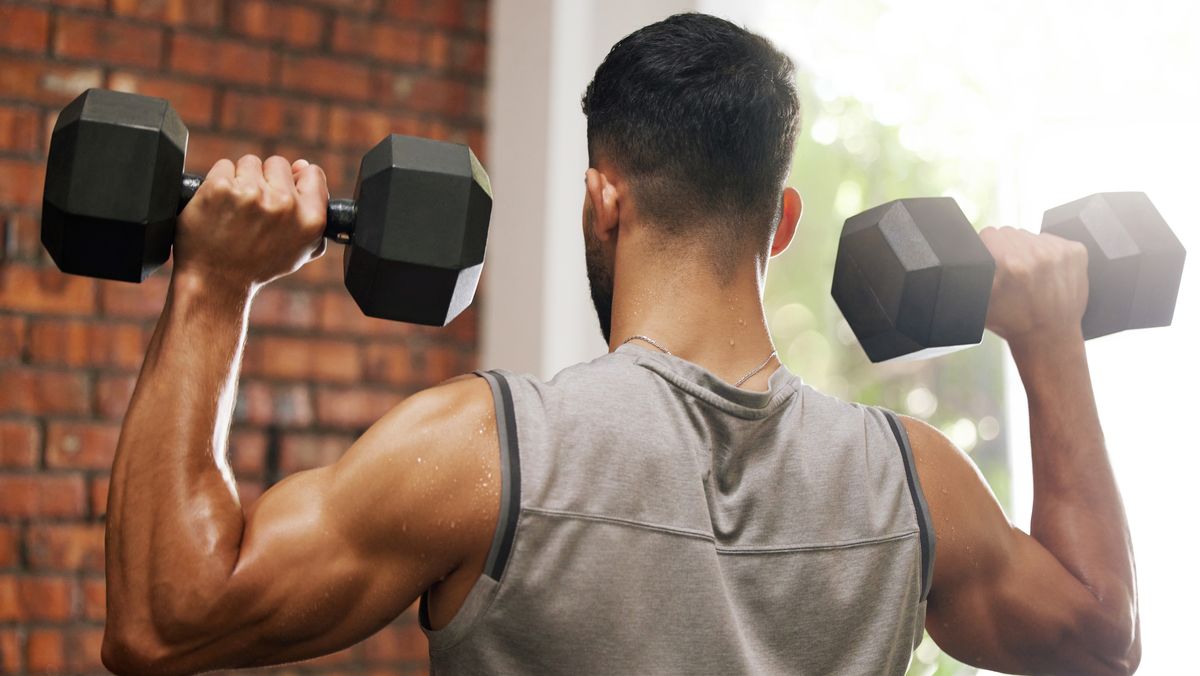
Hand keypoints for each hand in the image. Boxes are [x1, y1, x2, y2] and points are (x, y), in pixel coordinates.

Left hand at [174, 155, 328, 292]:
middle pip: (278, 164)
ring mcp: (251, 194)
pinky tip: (219, 206)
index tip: (282, 192)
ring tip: (235, 210)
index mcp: (310, 219)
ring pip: (249, 163)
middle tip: (254, 209)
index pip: (312, 174)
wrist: (217, 280)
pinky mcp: (220, 187)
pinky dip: (218, 183)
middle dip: (265, 180)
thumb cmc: (258, 265)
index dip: (296, 179)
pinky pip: (223, 166)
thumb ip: (312, 210)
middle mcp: (284, 205)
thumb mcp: (300, 248)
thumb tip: (304, 167)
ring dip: (241, 180)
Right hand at [980, 226, 1089, 345]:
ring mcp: (1059, 251)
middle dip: (1006, 249)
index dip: (987, 249)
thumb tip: (961, 252)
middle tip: (1012, 274)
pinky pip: (1052, 239)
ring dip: (1027, 250)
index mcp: (1010, 263)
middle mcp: (1036, 254)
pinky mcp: (1076, 251)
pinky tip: (1046, 273)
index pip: (989, 234)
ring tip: (1030, 275)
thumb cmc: (1013, 322)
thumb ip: (969, 274)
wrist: (1049, 337)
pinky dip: (1047, 252)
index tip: (992, 263)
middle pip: (1009, 232)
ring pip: (1030, 235)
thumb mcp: (979, 301)